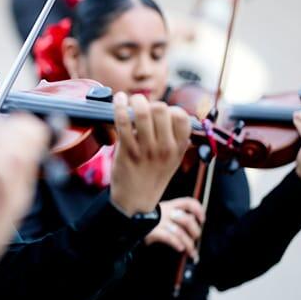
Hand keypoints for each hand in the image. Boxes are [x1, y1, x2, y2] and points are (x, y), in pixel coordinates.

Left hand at [110, 92, 190, 215]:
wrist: (136, 200)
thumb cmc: (152, 175)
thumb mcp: (173, 158)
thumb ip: (174, 137)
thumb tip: (169, 111)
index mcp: (179, 148)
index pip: (181, 116)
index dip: (170, 109)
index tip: (161, 114)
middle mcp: (164, 148)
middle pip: (162, 109)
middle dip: (151, 103)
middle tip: (143, 108)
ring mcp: (145, 149)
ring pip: (143, 112)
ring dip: (135, 101)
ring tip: (131, 100)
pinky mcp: (127, 150)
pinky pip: (123, 122)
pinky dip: (119, 106)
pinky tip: (118, 99)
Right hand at [145, 197, 204, 260]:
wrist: (126, 222)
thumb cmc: (144, 220)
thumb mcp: (160, 214)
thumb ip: (174, 216)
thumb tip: (191, 222)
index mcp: (168, 206)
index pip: (188, 202)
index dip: (198, 210)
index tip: (202, 219)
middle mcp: (165, 212)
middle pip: (187, 220)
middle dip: (195, 232)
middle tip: (195, 239)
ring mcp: (159, 222)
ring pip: (180, 232)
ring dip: (189, 244)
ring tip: (191, 251)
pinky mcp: (152, 231)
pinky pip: (169, 237)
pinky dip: (176, 243)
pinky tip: (179, 248)